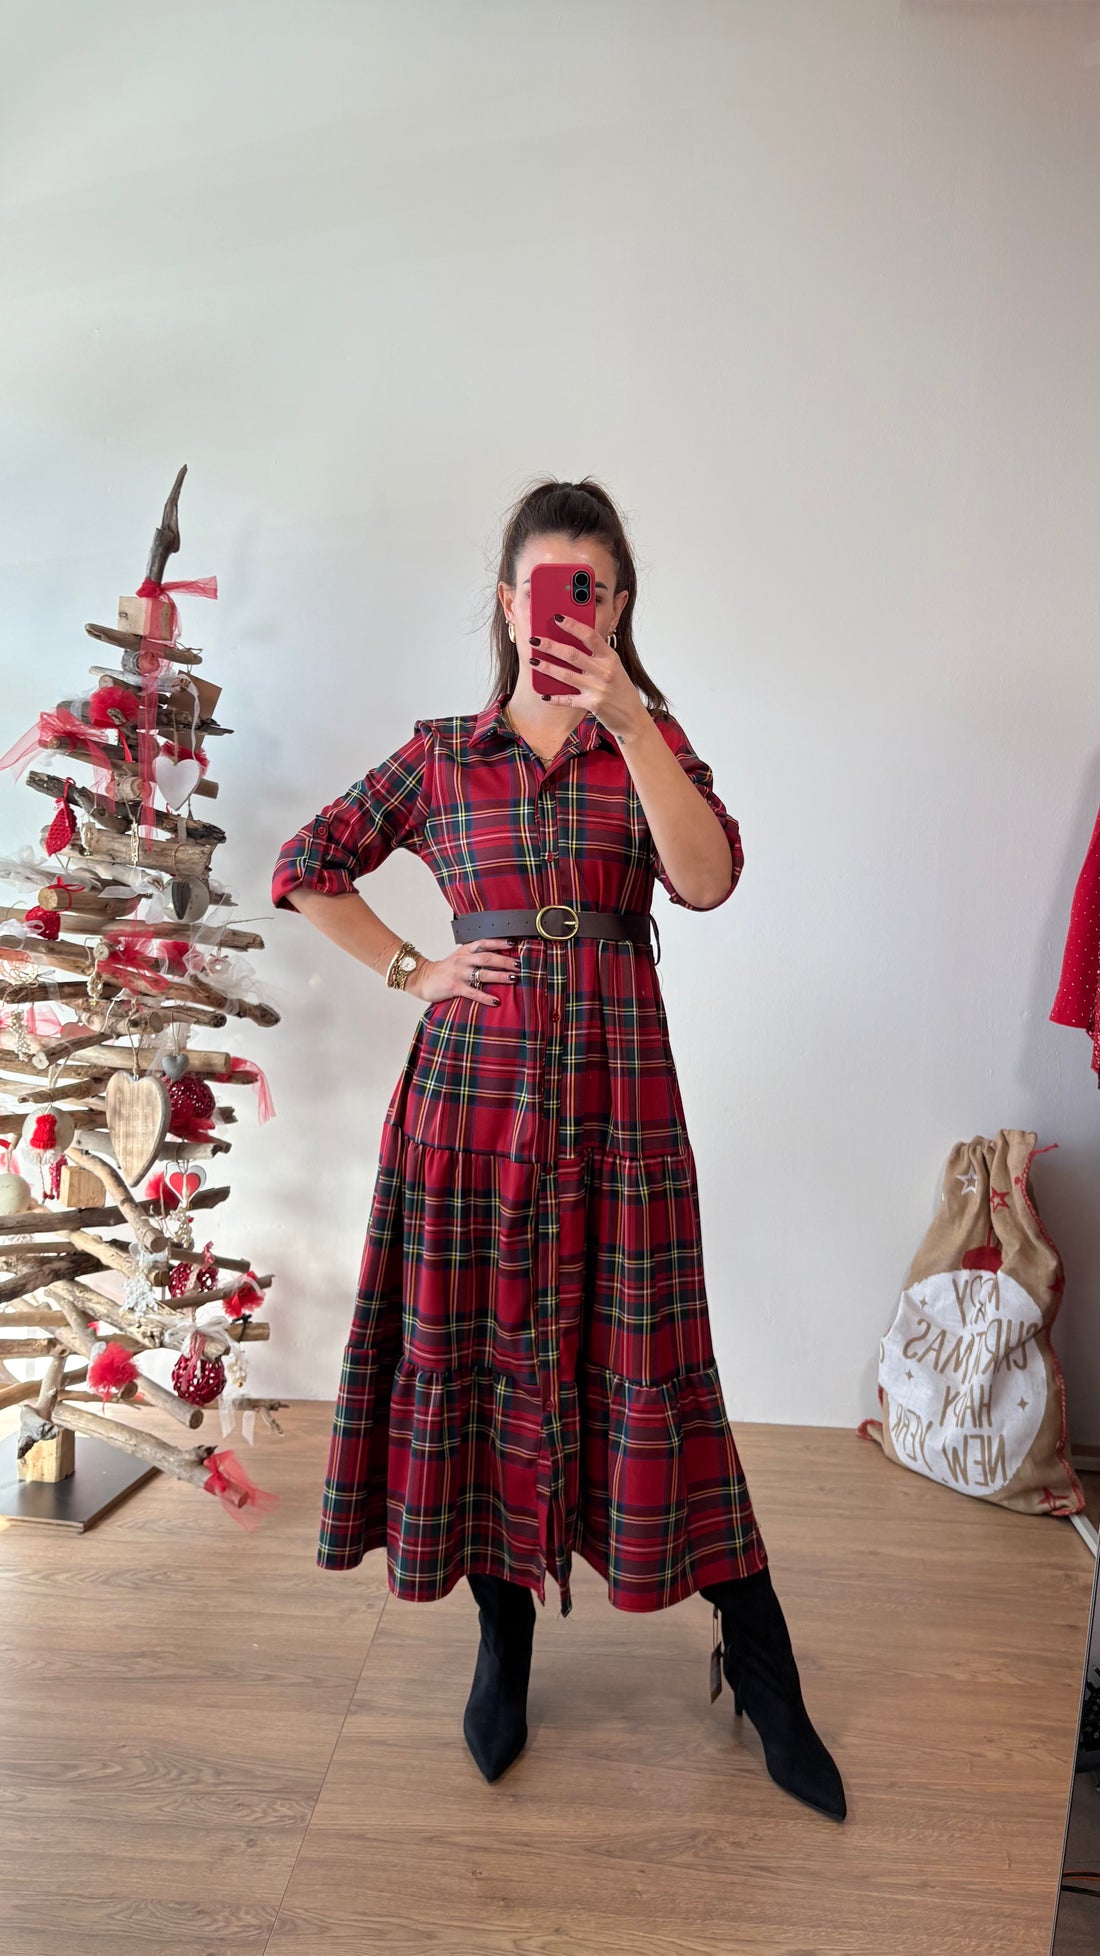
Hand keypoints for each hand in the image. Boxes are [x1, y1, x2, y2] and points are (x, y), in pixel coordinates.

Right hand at [404, 939, 521, 1008]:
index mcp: (464, 951)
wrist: (423, 979)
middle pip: (487, 957)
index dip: (499, 942)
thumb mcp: (458, 957)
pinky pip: (473, 992)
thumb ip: (474, 956)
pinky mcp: (455, 987)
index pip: (484, 942)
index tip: (513, 943)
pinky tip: (496, 1001)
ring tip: (513, 979)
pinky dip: (486, 997)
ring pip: (483, 973)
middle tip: (518, 965)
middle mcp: (462, 960)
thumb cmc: (443, 970)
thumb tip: (497, 957)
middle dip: (504, 960)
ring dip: (500, 976)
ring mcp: (459, 974)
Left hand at [530, 614, 649, 743]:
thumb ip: (596, 655)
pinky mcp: (592, 705)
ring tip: (532, 660)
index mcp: (610, 657)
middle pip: (572, 654)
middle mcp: (605, 671)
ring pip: (566, 675)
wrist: (632, 717)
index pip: (590, 636)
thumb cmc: (620, 689)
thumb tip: (570, 642)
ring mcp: (598, 688)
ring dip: (546, 667)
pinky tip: (543, 694)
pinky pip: (568, 699)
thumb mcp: (614, 667)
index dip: (572, 625)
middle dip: (550, 646)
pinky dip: (554, 697)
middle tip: (534, 640)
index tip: (557, 617)